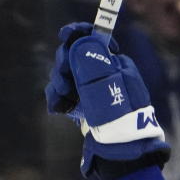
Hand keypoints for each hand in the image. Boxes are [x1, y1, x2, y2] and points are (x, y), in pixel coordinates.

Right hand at [46, 23, 168, 175]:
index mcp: (109, 62)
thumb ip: (95, 61)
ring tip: (65, 96)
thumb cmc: (123, 113)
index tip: (65, 35)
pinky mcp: (78, 106)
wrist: (122, 146)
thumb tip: (81, 41)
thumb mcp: (113, 81)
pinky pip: (60, 95)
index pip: (90, 38)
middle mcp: (96, 73)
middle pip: (71, 55)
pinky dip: (56, 99)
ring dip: (59, 83)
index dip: (77, 32)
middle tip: (66, 80)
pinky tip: (58, 108)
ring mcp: (86, 90)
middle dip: (64, 64)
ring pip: (62, 75)